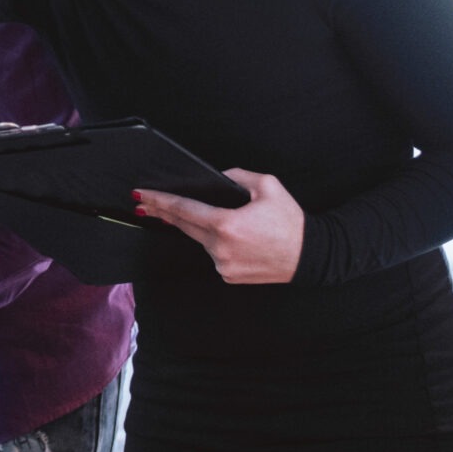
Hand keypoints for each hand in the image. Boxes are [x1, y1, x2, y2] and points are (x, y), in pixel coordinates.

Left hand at [135, 170, 303, 283]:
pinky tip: (230, 237)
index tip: (142, 195)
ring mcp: (222, 265)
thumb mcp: (267, 186)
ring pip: (200, 240)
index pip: (183, 209)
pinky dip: (215, 243)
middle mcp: (220, 248)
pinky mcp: (228, 275)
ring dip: (198, 228)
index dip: (159, 201)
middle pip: (184, 225)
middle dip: (163, 212)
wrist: (310, 256)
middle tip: (144, 203)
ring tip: (206, 216)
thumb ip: (237, 176)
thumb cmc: (290, 222)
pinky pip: (213, 254)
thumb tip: (217, 177)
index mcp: (226, 224)